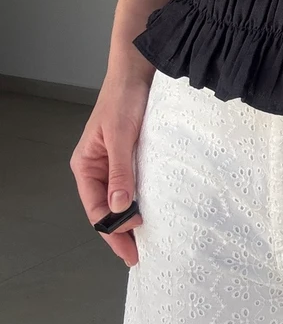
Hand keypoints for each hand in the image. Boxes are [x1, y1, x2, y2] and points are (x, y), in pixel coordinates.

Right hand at [69, 74, 150, 268]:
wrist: (138, 68)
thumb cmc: (124, 97)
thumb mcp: (120, 136)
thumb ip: (120, 172)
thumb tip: (118, 209)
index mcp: (87, 165)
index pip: (96, 209)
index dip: (112, 230)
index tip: (131, 246)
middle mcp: (99, 166)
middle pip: (107, 208)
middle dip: (121, 231)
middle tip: (139, 254)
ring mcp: (117, 161)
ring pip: (122, 197)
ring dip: (132, 216)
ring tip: (148, 238)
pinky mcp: (134, 153)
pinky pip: (136, 182)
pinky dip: (143, 197)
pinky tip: (155, 208)